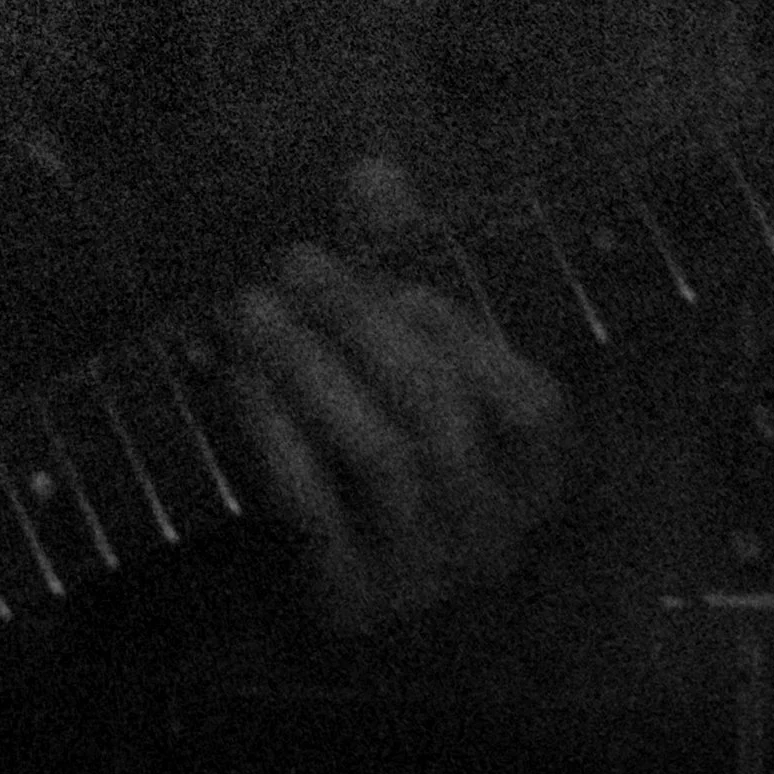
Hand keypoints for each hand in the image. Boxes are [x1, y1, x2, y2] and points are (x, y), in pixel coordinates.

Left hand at [226, 154, 567, 633]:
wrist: (300, 580)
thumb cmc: (368, 440)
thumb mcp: (389, 352)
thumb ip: (393, 262)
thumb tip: (376, 168)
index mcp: (527, 477)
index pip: (534, 412)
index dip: (470, 342)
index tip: (404, 287)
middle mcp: (490, 535)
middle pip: (441, 418)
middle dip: (360, 325)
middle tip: (293, 260)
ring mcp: (422, 580)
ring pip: (381, 459)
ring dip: (308, 368)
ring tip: (252, 308)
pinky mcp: (348, 604)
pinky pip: (315, 510)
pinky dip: (275, 432)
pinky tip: (239, 380)